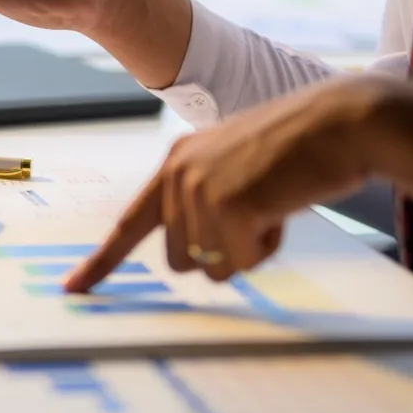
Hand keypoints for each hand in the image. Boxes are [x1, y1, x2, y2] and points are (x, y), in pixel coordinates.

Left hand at [63, 77, 412, 291]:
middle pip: (181, 259)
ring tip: (273, 205)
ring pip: (213, 266)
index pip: (130, 222)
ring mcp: (200, 190)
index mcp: (176, 162)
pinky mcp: (228, 206)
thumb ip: (206, 203)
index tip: (72, 289)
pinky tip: (282, 210)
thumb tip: (194, 260)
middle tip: (258, 215)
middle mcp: (178, 174)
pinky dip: (267, 248)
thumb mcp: (237, 168)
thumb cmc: (299, 151)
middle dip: (221, 253)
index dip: (101, 262)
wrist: (340, 123)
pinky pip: (242, 263)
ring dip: (248, 251)